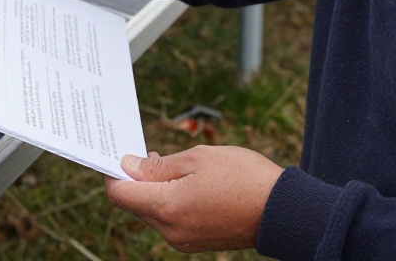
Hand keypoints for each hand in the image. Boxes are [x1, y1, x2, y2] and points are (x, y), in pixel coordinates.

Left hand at [105, 146, 281, 252]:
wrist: (282, 210)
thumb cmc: (243, 177)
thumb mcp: (198, 158)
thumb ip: (157, 165)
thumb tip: (127, 166)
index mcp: (167, 207)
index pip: (119, 194)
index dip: (114, 172)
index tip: (122, 154)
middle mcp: (170, 230)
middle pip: (134, 204)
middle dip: (136, 179)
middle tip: (153, 153)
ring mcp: (183, 240)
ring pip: (152, 213)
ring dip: (154, 190)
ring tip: (175, 166)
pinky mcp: (195, 242)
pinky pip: (170, 221)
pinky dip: (170, 202)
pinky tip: (187, 185)